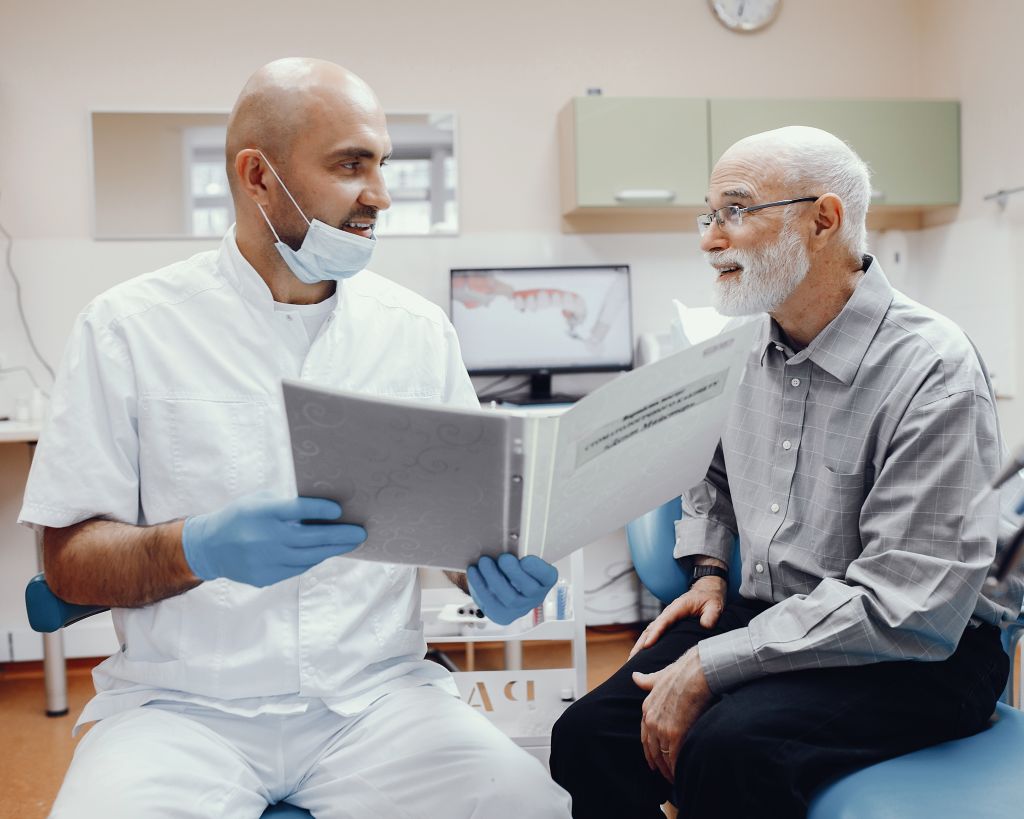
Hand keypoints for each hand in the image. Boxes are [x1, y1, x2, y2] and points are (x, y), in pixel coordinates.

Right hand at [182, 493, 365, 587]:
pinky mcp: (265, 577)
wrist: (210, 547)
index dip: (319, 510)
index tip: (339, 510)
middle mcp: (263, 538)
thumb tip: (325, 506)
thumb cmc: (242, 516)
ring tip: (351, 543)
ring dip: (332, 550)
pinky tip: (328, 552)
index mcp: (261, 513)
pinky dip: (315, 559)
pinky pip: (298, 568)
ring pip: (308, 557)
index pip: (296, 510)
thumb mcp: (259, 501)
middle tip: (361, 533)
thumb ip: (286, 503)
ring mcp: (264, 561)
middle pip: (309, 538)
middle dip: (339, 536)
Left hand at [467, 553, 556, 624]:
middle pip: (530, 589)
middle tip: (503, 558)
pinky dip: (481, 585)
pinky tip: (474, 571)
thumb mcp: (519, 557)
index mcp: (544, 580)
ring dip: (494, 577)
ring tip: (484, 562)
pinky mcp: (502, 614)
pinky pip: (491, 602)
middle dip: (515, 573)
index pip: (548, 576)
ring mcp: (519, 608)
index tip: (525, 559)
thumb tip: (508, 540)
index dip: (538, 569)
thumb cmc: (512, 567)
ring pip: (509, 597)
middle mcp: (535, 597)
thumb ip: (519, 551)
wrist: (499, 586)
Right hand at [629, 577, 724, 658]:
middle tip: (632, 659)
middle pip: (651, 628)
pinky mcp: (668, 622)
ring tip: (631, 660)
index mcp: (678, 607)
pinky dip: (645, 642)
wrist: (707, 590)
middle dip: (641, 643)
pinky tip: (641, 654)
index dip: (655, 633)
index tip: (647, 646)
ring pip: (649, 631)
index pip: (664, 621)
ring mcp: (667, 617)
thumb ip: (710, 616)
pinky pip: (654, 632)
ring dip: (639, 644)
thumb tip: (705, 626)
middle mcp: (669, 612)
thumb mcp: (714, 606)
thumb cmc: (710, 599)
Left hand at [633, 649, 713, 782]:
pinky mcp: (675, 735)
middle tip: (663, 774)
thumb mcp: (658, 677)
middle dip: (657, 763)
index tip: (652, 759)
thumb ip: (646, 680)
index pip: (644, 736)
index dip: (649, 749)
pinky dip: (675, 768)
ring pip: (662, 756)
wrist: (695, 673)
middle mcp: (650, 720)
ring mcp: (661, 729)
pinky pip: (673, 758)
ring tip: (673, 777)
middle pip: (652, 749)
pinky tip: (680, 774)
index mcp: (646, 708)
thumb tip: (634, 676)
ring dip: (667, 769)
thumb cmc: (681, 673)